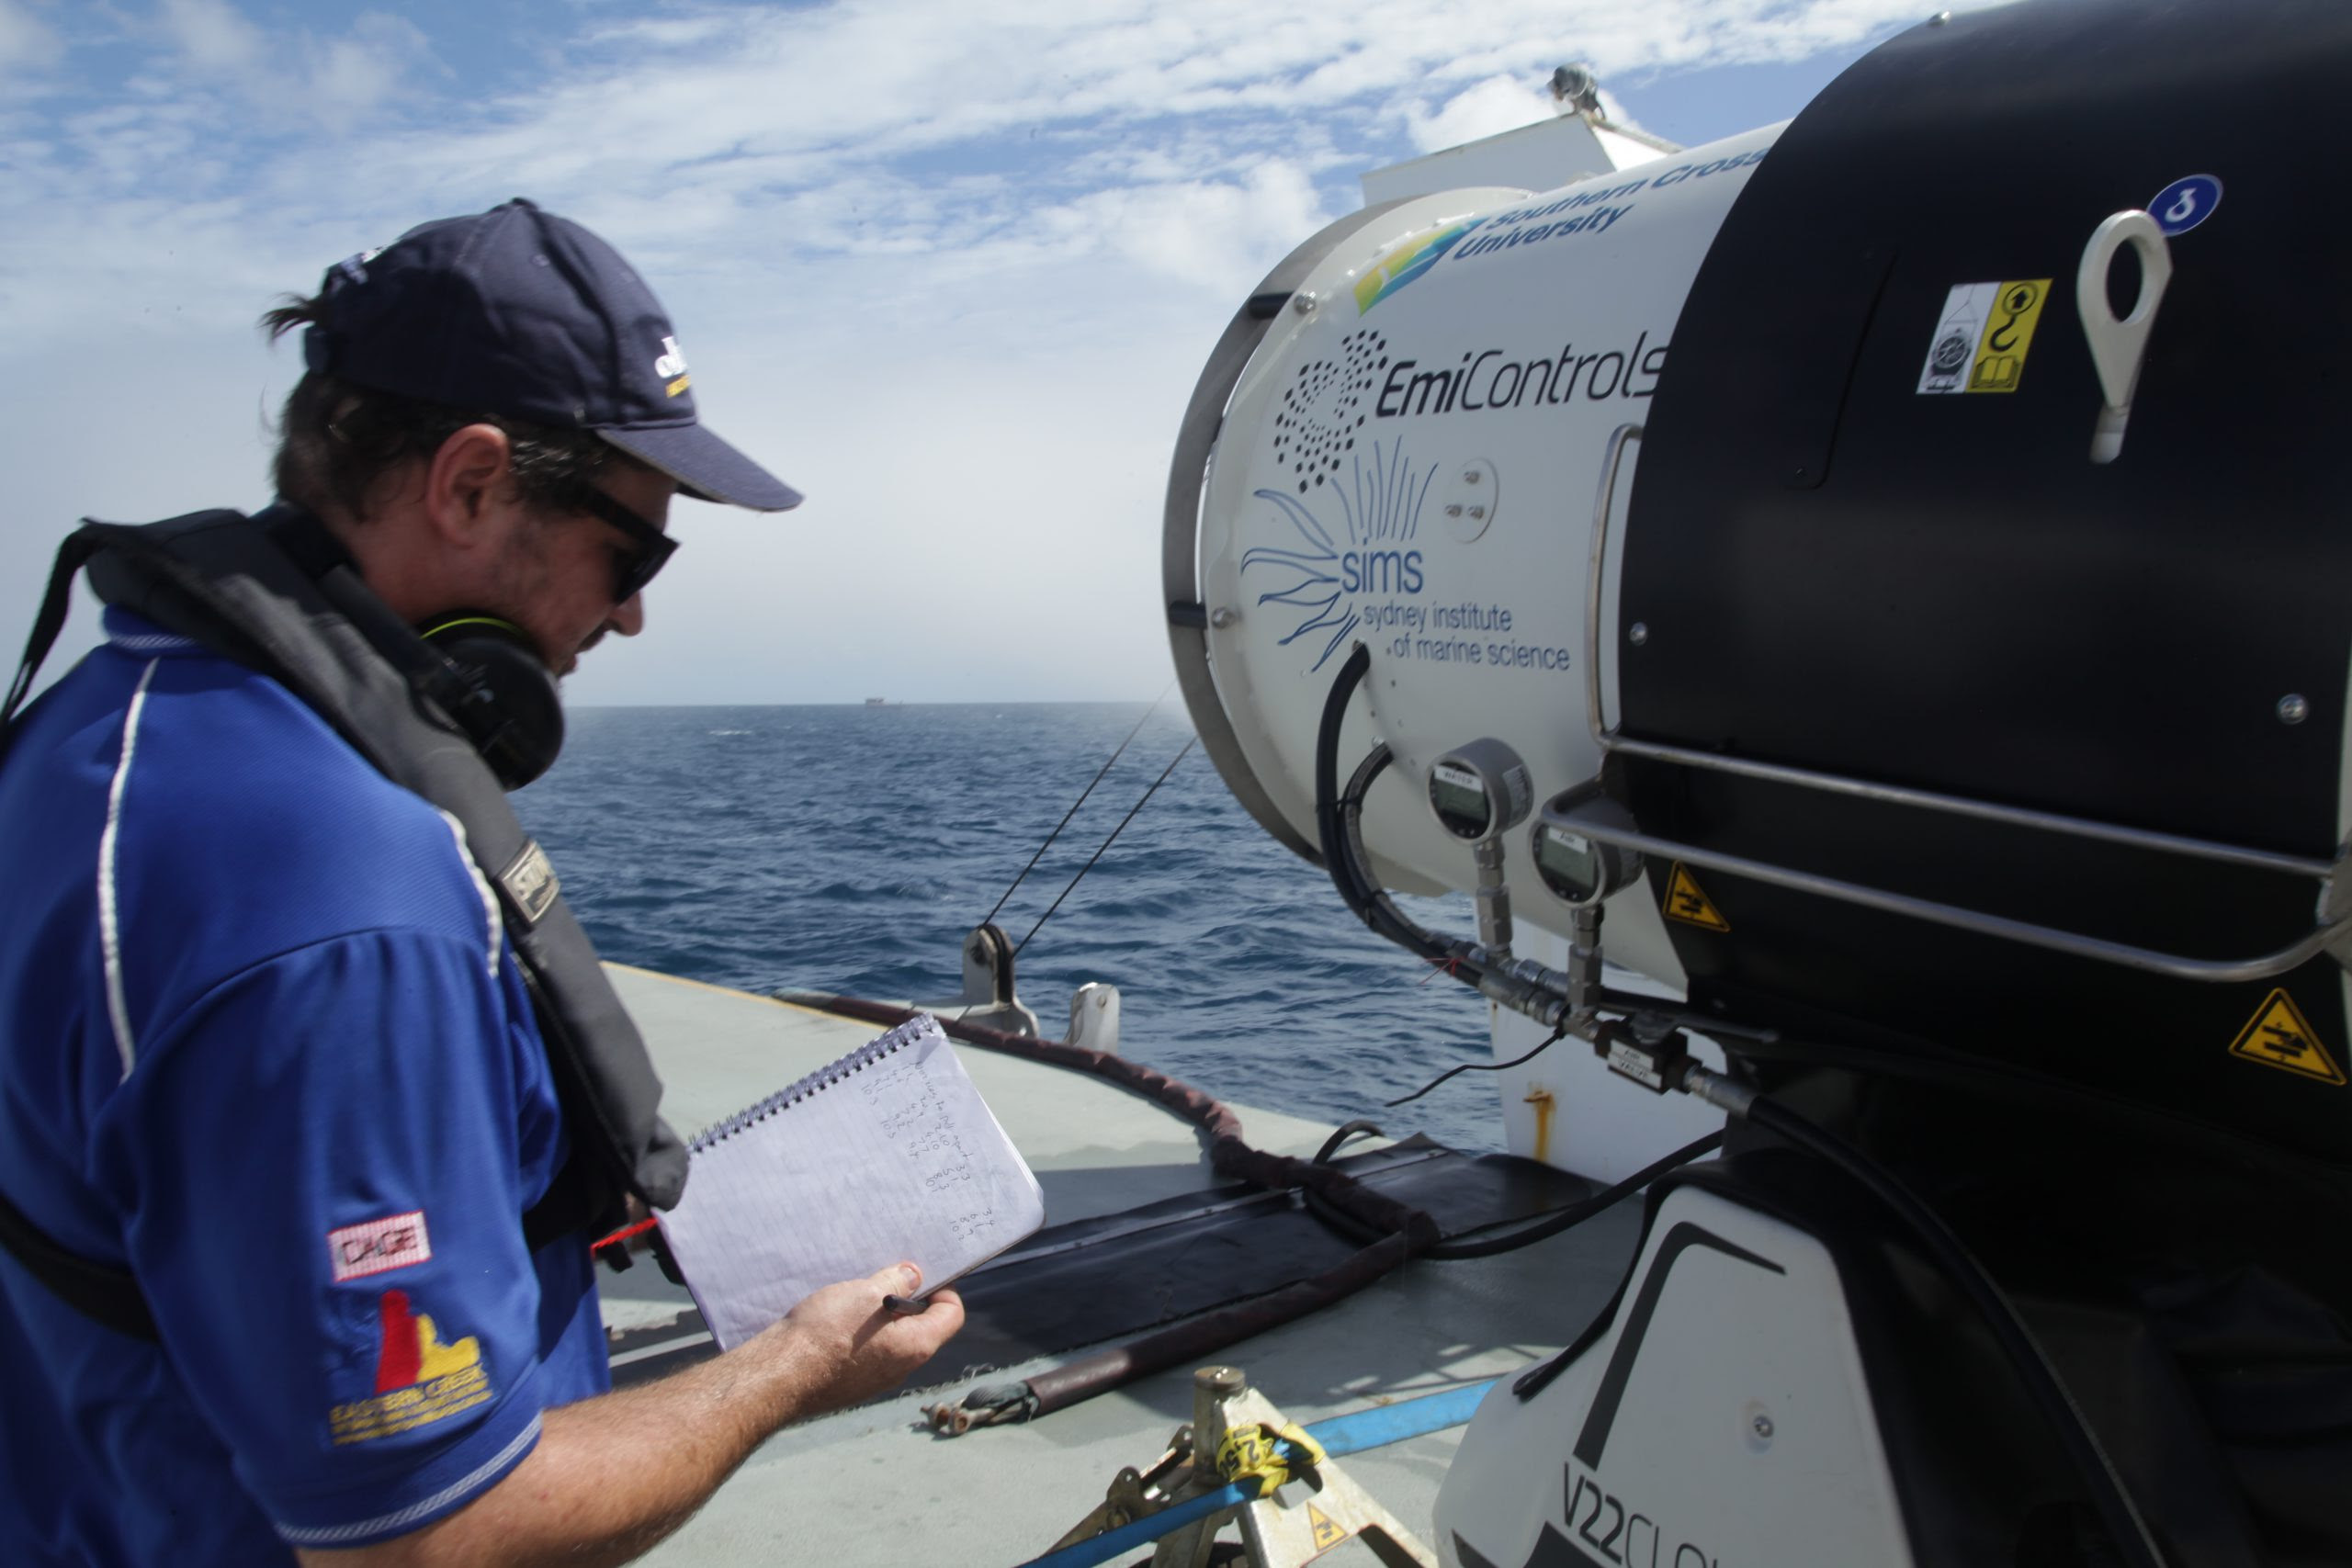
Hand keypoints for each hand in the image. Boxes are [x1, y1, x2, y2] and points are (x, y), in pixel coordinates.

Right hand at [779, 1262, 964, 1414]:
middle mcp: (901, 1369)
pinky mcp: (850, 1384)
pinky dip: (860, 1334)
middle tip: (883, 1279)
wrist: (778, 1376)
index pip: (951, 1316)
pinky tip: (836, 1319)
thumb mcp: (866, 1293)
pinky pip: (867, 1353)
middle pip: (921, 1328)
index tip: (920, 1274)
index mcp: (916, 1347)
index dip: (942, 1289)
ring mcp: (875, 1380)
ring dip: (879, 1317)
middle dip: (907, 1300)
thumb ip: (896, 1282)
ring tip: (855, 1296)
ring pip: (891, 1340)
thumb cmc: (826, 1333)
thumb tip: (914, 1276)